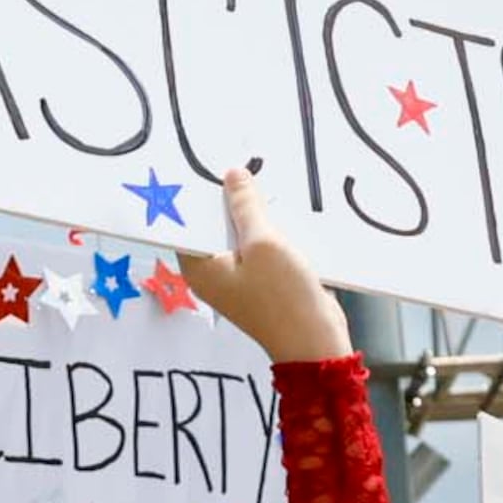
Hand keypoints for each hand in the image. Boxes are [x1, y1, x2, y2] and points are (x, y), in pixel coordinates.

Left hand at [183, 166, 349, 364]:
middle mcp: (212, 272)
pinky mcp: (262, 279)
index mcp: (199, 267)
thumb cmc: (283, 297)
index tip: (202, 163)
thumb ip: (246, 206)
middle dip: (226, 197)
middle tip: (234, 160)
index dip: (194, 193)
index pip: (186, 222)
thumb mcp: (264, 243)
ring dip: (250, 211)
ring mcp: (237, 277)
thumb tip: (232, 175)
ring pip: (238, 233)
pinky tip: (278, 205)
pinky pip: (258, 245)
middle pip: (213, 225)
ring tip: (256, 173)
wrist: (316, 342)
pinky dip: (266, 228)